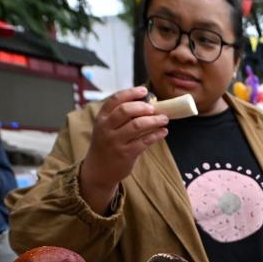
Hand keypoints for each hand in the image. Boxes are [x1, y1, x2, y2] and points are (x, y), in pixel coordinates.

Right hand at [79, 87, 169, 210]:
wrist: (97, 171)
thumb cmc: (106, 145)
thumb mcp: (105, 128)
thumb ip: (119, 116)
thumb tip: (146, 103)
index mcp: (102, 118)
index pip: (115, 100)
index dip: (130, 93)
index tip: (144, 90)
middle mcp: (106, 128)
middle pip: (126, 111)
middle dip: (143, 107)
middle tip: (154, 108)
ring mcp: (116, 142)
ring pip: (137, 126)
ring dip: (154, 120)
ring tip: (164, 119)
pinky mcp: (126, 154)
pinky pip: (144, 141)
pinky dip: (156, 135)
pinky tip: (163, 132)